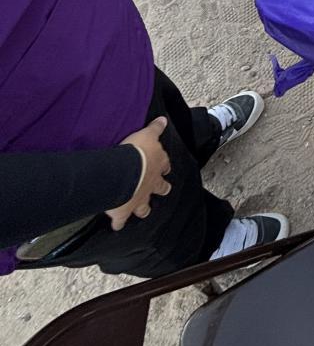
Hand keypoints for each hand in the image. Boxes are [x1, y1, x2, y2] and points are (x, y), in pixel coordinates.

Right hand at [105, 116, 171, 231]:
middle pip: (160, 189)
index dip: (164, 167)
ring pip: (144, 208)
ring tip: (142, 212)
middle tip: (162, 190)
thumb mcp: (148, 135)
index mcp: (157, 166)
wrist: (126, 172)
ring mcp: (139, 200)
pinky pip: (120, 221)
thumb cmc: (137, 153)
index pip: (164, 166)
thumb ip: (155, 128)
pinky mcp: (124, 211)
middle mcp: (151, 185)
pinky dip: (118, 224)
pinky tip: (116, 226)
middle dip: (161, 190)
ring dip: (143, 210)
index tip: (164, 168)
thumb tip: (163, 120)